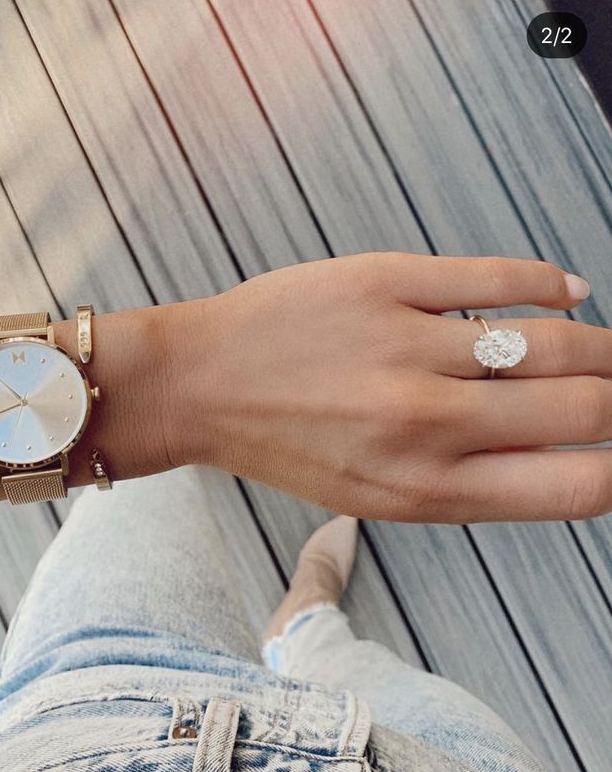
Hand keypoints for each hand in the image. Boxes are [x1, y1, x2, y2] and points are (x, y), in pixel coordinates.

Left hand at [168, 252, 611, 522]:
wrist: (200, 385)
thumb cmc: (296, 445)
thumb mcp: (385, 496)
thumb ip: (477, 482)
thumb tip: (573, 458)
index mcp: (429, 492)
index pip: (577, 488)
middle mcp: (425, 426)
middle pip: (584, 409)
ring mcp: (406, 348)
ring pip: (553, 339)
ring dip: (602, 344)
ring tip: (606, 350)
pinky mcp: (386, 281)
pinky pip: (497, 276)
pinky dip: (549, 281)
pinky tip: (568, 291)